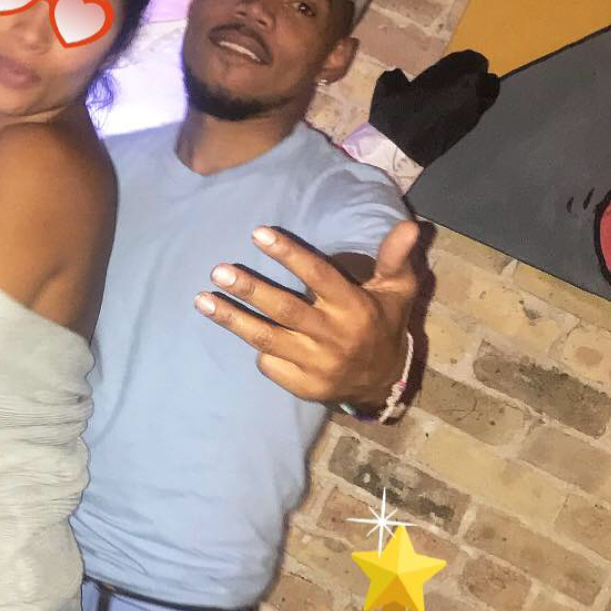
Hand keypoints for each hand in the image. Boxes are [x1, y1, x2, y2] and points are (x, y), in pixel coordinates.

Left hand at [194, 221, 420, 406]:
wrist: (382, 382)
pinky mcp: (303, 385)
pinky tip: (240, 330)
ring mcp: (316, 364)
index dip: (289, 254)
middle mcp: (334, 336)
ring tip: (202, 300)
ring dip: (232, 319)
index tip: (258, 234)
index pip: (318, 276)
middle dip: (249, 290)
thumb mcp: (397, 290)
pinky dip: (256, 349)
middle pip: (284, 309)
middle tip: (218, 270)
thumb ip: (394, 257)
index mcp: (354, 307)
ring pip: (266, 338)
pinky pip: (269, 364)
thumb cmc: (382, 323)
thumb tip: (409, 225)